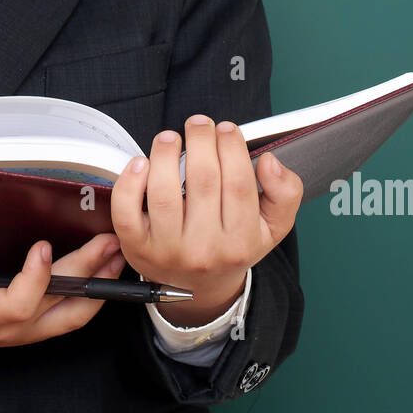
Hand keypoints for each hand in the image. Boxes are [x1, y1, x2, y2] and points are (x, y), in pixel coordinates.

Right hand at [0, 216, 125, 356]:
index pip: (17, 304)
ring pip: (73, 316)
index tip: (43, 247)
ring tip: (117, 255)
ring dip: (98, 286)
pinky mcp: (34, 327)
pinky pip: (71, 317)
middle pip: (57, 304)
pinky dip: (91, 295)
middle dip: (86, 272)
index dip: (35, 279)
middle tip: (107, 241)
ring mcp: (26, 330)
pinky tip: (103, 272)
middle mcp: (11, 327)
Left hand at [110, 116, 302, 324]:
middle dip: (200, 140)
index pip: (238, 183)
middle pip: (203, 181)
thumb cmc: (232, 246)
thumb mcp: (272, 227)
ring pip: (164, 192)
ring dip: (166, 154)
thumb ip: (285, 192)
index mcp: (240, 242)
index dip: (232, 147)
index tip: (226, 128)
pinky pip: (127, 212)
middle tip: (199, 123)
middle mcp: (204, 250)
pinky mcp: (137, 248)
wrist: (199, 289)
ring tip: (171, 138)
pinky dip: (130, 182)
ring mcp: (167, 250)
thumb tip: (269, 161)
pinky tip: (142, 162)